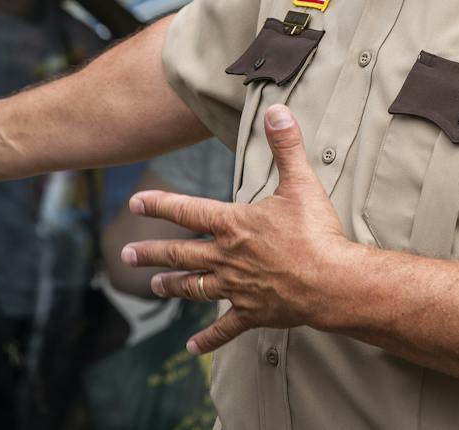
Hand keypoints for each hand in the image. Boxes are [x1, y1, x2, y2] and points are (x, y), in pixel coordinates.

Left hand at [122, 104, 352, 354]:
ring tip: (153, 288)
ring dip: (172, 287)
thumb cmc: (315, 232)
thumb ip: (286, 146)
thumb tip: (278, 110)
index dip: (160, 204)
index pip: (188, 211)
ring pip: (194, 287)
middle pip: (181, 253)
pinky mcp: (253, 313)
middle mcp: (227, 257)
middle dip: (152, 253)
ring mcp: (237, 288)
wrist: (332, 282)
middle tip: (126, 255)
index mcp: (234, 225)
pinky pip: (224, 328)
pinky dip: (208, 339)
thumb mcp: (300, 182)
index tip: (135, 202)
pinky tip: (192, 349)